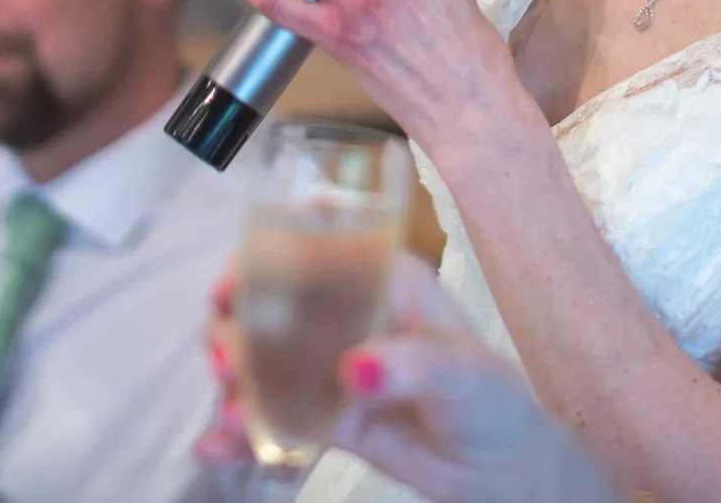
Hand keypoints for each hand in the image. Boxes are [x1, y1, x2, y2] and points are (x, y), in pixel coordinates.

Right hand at [195, 256, 618, 502]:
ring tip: (229, 412)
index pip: (316, 249)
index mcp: (384, 281)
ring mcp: (333, 366)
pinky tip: (217, 445)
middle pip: (273, 302)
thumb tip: (355, 370)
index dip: (264, 257)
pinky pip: (275, 416)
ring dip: (234, 378)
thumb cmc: (494, 401)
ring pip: (264, 358)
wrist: (503, 470)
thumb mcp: (463, 372)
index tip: (231, 283)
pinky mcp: (327, 416)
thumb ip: (412, 366)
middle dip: (234, 323)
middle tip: (222, 356)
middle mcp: (350, 316)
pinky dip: (243, 430)